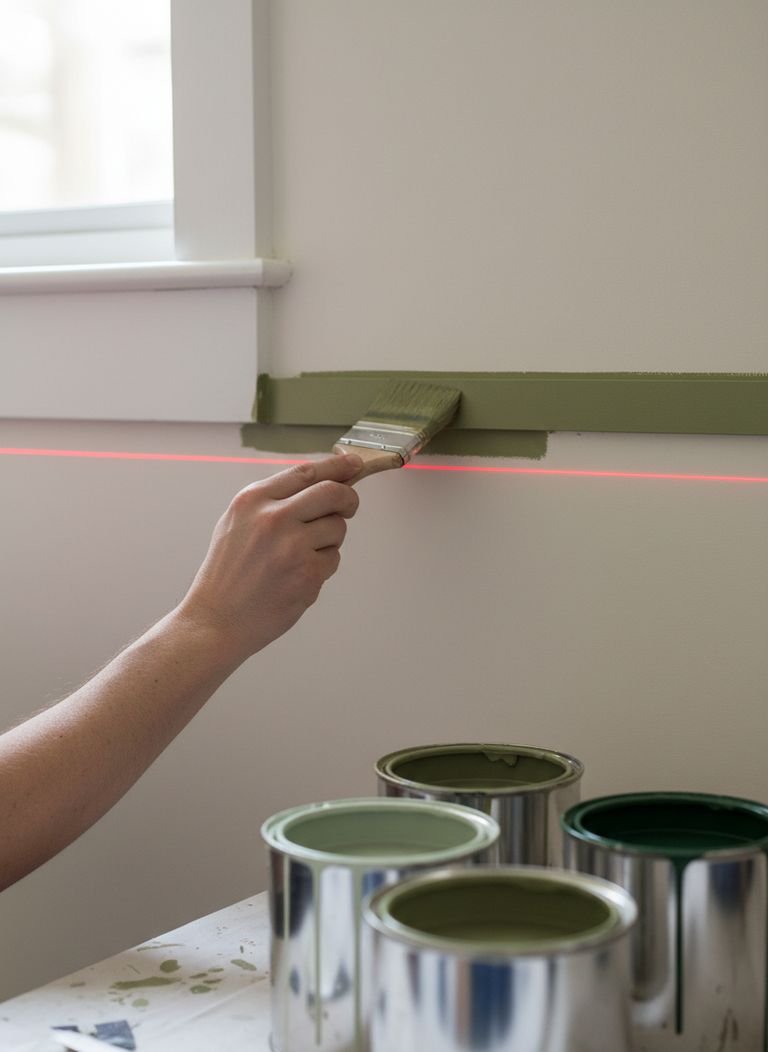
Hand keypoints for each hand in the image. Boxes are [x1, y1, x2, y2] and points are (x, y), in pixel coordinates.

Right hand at [177, 454, 361, 661]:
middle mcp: (273, 518)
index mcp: (253, 500)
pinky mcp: (308, 574)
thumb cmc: (228, 574)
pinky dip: (322, 567)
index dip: (337, 466)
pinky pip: (333, 559)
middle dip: (349, 499)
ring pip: (337, 528)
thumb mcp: (237, 523)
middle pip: (333, 492)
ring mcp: (293, 546)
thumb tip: (320, 483)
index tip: (354, 463)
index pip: (306, 472)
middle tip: (349, 507)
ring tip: (300, 556)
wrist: (216, 621)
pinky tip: (296, 578)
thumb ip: (274, 501)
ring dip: (330, 540)